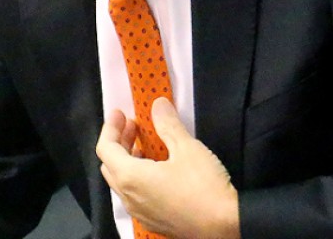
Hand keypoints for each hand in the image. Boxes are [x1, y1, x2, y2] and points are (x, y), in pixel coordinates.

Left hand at [95, 98, 239, 238]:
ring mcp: (141, 213)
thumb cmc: (205, 189)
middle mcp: (129, 198)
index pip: (105, 148)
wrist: (227, 228)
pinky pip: (136, 197)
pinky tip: (158, 171)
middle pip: (110, 165)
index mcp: (130, 177)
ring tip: (144, 146)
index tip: (119, 113)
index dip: (110, 127)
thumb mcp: (187, 148)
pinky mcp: (154, 222)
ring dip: (127, 161)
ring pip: (122, 183)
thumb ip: (168, 124)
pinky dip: (138, 178)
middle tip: (133, 127)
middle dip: (118, 142)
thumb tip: (158, 105)